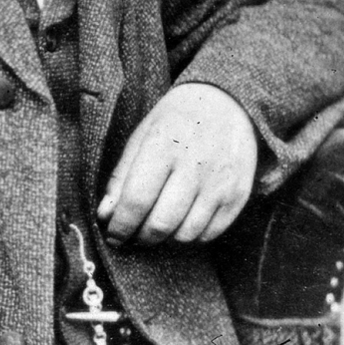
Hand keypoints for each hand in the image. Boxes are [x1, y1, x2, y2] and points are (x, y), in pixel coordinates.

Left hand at [97, 83, 257, 244]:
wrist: (226, 104)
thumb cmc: (175, 122)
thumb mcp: (142, 137)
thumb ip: (121, 177)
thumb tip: (105, 216)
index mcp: (163, 146)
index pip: (136, 200)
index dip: (121, 225)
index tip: (114, 236)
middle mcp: (195, 166)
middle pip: (161, 223)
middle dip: (141, 238)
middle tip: (134, 235)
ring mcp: (220, 183)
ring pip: (185, 235)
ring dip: (165, 239)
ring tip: (157, 226)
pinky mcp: (238, 196)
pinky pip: (209, 234)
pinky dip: (191, 236)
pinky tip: (182, 222)